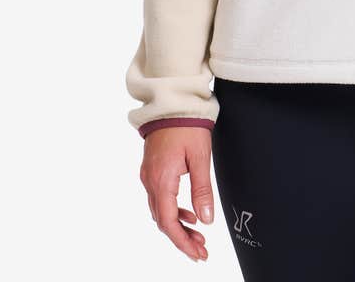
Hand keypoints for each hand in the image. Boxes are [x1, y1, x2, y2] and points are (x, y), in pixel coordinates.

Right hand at [139, 127, 215, 260]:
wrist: (172, 101)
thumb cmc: (187, 124)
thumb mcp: (200, 157)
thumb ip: (202, 190)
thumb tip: (206, 219)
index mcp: (161, 180)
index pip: (169, 222)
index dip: (183, 242)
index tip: (197, 253)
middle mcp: (150, 181)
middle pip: (163, 220)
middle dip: (182, 238)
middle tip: (201, 249)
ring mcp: (148, 175)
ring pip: (160, 211)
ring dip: (178, 225)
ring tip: (198, 235)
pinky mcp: (151, 169)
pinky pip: (159, 198)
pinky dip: (173, 210)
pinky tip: (188, 213)